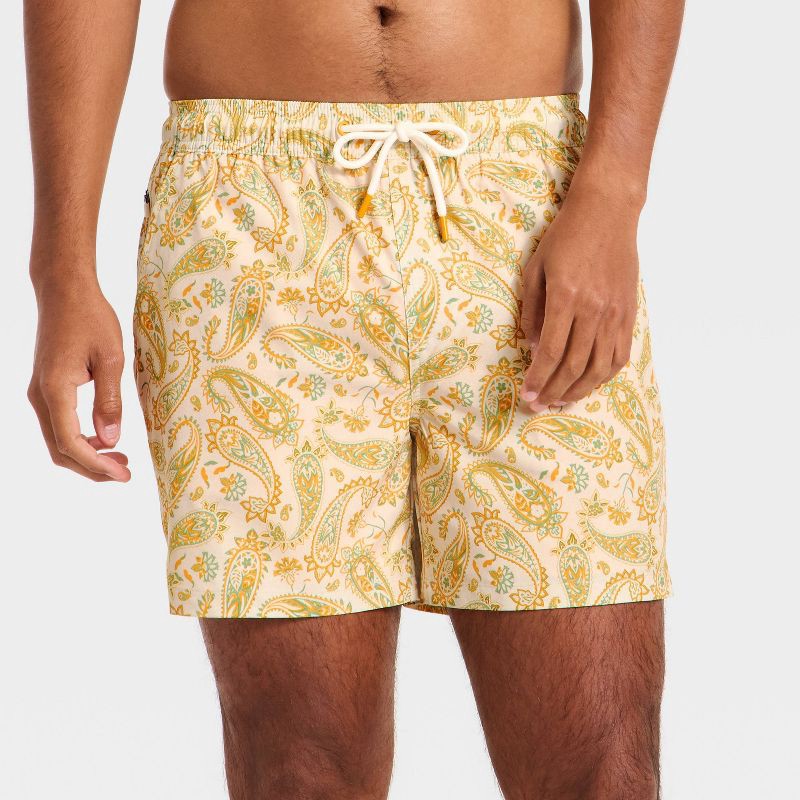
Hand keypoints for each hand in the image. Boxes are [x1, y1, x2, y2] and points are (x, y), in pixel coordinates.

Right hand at [28, 277, 130, 481]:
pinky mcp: (47, 388)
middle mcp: (40, 395)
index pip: (70, 442)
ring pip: (57, 439)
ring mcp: (40, 392)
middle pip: (60, 448)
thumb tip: (112, 440)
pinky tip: (105, 438)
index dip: (96, 465)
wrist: (65, 291)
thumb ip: (110, 400)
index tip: (123, 475)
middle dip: (92, 467)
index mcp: (55, 389)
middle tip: (125, 473)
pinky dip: (80, 439)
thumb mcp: (111, 358)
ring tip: (120, 459)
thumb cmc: (91, 317)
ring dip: (87, 455)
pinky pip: (59, 424)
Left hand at [520, 187, 640, 411]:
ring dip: (578, 390)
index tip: (527, 394)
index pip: (550, 352)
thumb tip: (531, 347)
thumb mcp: (535, 269)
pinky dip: (604, 375)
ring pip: (599, 366)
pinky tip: (588, 383)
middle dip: (553, 391)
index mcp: (565, 297)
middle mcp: (593, 310)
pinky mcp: (629, 313)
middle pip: (573, 365)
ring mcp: (615, 313)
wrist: (607, 213)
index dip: (537, 378)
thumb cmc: (564, 238)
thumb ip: (531, 311)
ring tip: (561, 402)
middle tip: (538, 406)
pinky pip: (619, 355)